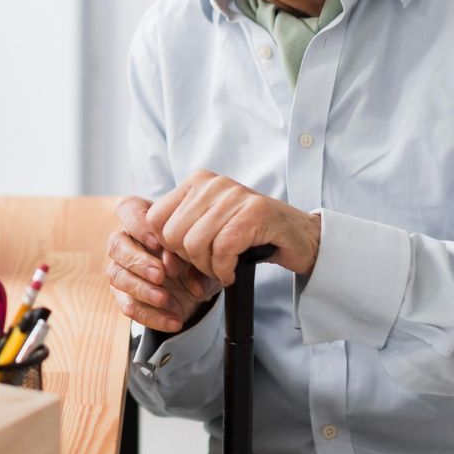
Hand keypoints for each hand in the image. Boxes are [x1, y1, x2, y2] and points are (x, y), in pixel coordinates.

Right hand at [106, 196, 220, 333]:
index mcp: (145, 220)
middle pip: (116, 244)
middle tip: (161, 274)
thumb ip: (200, 264)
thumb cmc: (197, 258)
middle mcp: (128, 242)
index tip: (157, 241)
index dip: (136, 224)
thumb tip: (194, 282)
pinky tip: (174, 320)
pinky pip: (129, 306)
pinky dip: (152, 316)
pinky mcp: (126, 296)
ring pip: (117, 275)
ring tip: (165, 298)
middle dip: (138, 260)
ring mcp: (123, 269)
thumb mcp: (207, 257)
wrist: (198, 287)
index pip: (127, 209)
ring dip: (141, 288)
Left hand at [146, 170, 320, 286]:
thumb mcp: (208, 233)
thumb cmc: (250, 236)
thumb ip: (181, 245)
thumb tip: (164, 266)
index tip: (184, 261)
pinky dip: (224, 270)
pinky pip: (222, 249)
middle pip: (172, 234)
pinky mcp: (254, 212)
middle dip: (188, 261)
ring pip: (195, 243)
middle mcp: (212, 183)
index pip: (154, 219)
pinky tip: (232, 272)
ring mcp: (234, 194)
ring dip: (207, 268)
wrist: (299, 238)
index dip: (165, 248)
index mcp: (196, 182)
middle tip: (209, 266)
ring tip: (222, 269)